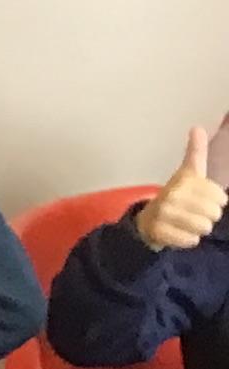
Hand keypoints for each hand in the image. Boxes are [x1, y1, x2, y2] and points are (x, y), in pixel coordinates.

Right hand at [139, 124, 226, 252]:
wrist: (148, 220)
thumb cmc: (176, 196)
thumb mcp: (188, 173)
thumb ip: (196, 153)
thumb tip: (197, 127)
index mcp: (184, 180)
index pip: (220, 198)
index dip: (215, 202)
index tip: (201, 198)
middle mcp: (172, 194)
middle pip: (214, 214)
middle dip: (207, 217)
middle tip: (192, 213)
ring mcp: (164, 213)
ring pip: (203, 228)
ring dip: (198, 229)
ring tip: (186, 224)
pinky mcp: (159, 232)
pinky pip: (190, 240)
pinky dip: (187, 240)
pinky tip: (178, 233)